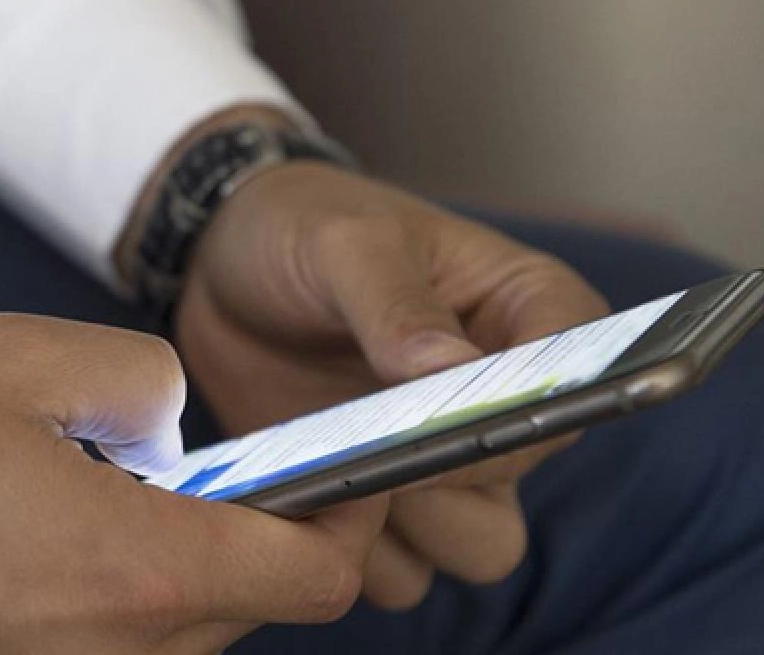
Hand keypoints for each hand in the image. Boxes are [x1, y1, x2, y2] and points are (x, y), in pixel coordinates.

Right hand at [0, 315, 387, 652]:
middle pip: (257, 600)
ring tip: (126, 488)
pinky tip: (67, 531)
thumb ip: (140, 378)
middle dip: (266, 530)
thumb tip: (174, 422)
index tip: (348, 474)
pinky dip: (133, 588)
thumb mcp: (25, 361)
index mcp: (139, 573)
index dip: (351, 519)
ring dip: (193, 558)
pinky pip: (125, 643)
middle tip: (226, 462)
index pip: (314, 575)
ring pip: (191, 626)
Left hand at [176, 162, 608, 609]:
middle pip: (520, 486)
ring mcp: (442, 455)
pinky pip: (399, 569)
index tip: (440, 414)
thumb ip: (397, 305)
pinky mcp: (384, 496)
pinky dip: (354, 553)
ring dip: (404, 528)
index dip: (517, 417)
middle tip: (372, 447)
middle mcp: (501, 399)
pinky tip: (302, 495)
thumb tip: (452, 373)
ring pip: (473, 545)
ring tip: (329, 468)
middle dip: (450, 485)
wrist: (224, 265)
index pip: (572, 388)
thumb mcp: (348, 244)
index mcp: (526, 313)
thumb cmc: (305, 227)